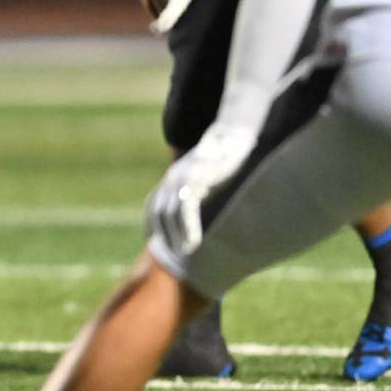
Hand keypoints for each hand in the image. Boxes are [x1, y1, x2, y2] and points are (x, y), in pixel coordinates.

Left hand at [146, 123, 257, 255]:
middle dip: (164, 237)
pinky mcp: (197, 178)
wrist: (235, 133)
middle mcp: (172, 177)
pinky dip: (188, 229)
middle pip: (159, 214)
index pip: (155, 207)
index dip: (156, 228)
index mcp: (173, 177)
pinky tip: (194, 245)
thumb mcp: (208, 173)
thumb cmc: (226, 154)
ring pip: (170, 214)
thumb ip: (201, 190)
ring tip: (184, 257)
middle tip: (172, 258)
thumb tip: (206, 208)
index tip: (158, 245)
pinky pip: (187, 209)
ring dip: (175, 238)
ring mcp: (182, 177)